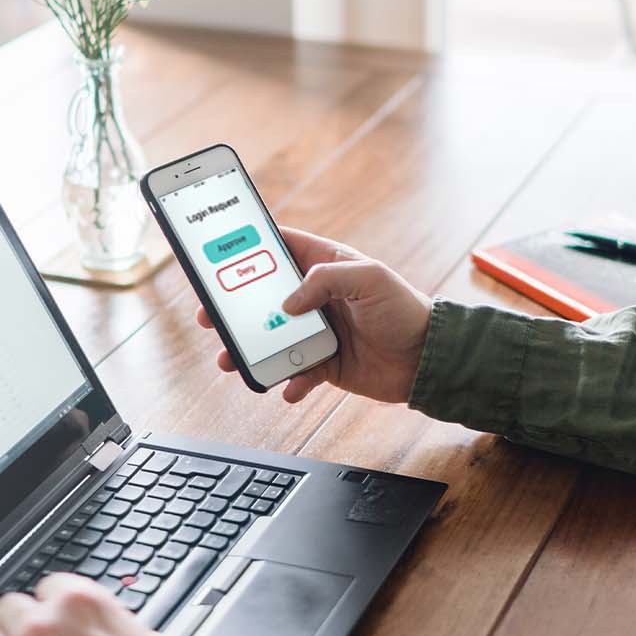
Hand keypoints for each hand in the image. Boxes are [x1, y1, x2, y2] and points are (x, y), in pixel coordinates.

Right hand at [196, 226, 431, 404]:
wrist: (426, 359)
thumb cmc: (404, 309)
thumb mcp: (369, 278)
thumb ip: (326, 280)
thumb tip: (288, 305)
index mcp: (326, 265)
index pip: (281, 247)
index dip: (250, 247)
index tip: (218, 253)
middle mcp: (316, 297)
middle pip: (263, 298)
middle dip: (233, 308)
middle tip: (210, 316)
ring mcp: (317, 331)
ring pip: (270, 339)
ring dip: (248, 351)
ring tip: (229, 360)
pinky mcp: (323, 364)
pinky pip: (295, 373)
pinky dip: (287, 382)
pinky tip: (287, 388)